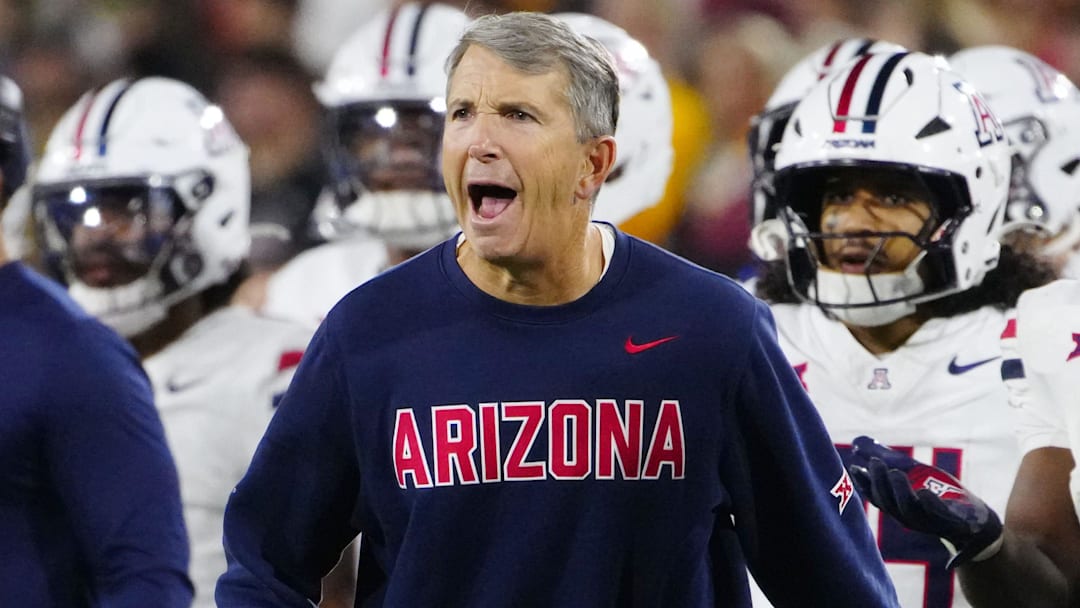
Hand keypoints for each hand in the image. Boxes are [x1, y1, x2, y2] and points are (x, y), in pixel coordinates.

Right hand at [848, 435, 1002, 567]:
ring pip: (908, 511)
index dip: (863, 483)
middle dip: (880, 483)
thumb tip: (857, 441)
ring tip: (896, 472)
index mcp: (897, 505)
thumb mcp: (912, 470)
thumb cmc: (939, 494)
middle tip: (875, 463)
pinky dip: (930, 505)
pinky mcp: (952, 523)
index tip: (854, 467)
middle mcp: (908, 516)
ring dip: (900, 492)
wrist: (976, 520)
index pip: (875, 495)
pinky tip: (924, 492)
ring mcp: (929, 522)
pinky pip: (939, 516)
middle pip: (888, 503)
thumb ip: (885, 456)